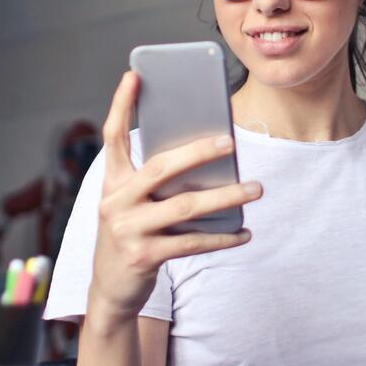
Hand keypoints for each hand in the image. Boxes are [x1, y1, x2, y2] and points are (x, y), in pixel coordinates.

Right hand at [87, 71, 261, 322]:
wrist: (110, 290)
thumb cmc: (131, 234)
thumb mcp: (132, 204)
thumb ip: (156, 182)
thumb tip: (208, 158)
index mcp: (112, 181)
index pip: (113, 136)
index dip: (121, 104)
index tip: (134, 75)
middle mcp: (115, 201)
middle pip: (160, 167)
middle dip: (197, 152)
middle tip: (230, 141)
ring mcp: (128, 230)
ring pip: (185, 206)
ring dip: (225, 196)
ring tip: (255, 188)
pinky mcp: (144, 256)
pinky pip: (192, 243)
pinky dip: (222, 238)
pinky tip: (245, 232)